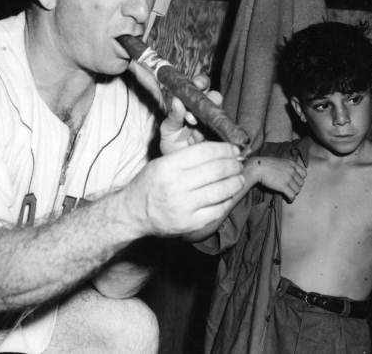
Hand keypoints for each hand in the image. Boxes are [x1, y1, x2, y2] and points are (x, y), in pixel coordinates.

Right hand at [127, 142, 243, 237]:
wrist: (133, 212)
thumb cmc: (149, 184)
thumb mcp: (161, 163)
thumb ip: (187, 156)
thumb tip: (220, 151)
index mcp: (168, 166)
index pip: (204, 152)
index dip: (224, 149)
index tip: (234, 150)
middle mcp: (176, 185)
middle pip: (216, 170)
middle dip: (233, 165)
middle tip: (238, 164)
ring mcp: (184, 206)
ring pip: (221, 190)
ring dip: (235, 183)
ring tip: (238, 179)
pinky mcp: (190, 223)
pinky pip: (217, 210)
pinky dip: (227, 201)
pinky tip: (229, 195)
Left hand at [159, 74, 222, 154]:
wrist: (178, 169)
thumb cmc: (172, 147)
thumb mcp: (168, 131)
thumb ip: (172, 117)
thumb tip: (176, 101)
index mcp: (191, 105)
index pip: (199, 87)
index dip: (200, 82)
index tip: (197, 83)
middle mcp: (205, 113)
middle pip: (214, 97)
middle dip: (211, 94)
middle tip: (206, 97)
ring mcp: (216, 125)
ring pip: (221, 113)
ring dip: (215, 114)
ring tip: (202, 121)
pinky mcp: (223, 139)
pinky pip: (226, 131)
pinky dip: (220, 131)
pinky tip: (208, 135)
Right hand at [243, 156, 305, 201]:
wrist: (257, 167)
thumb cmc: (264, 164)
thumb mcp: (278, 161)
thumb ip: (285, 166)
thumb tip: (287, 173)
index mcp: (291, 164)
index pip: (304, 173)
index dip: (300, 178)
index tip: (296, 181)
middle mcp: (292, 171)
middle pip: (301, 183)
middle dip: (296, 186)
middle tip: (290, 189)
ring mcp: (288, 178)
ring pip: (297, 190)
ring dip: (293, 193)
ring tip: (288, 194)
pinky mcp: (283, 186)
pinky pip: (292, 195)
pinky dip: (291, 199)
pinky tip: (288, 199)